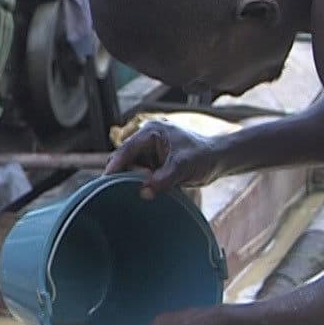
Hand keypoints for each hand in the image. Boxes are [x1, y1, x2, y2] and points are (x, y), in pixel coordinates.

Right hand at [105, 120, 223, 198]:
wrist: (218, 159)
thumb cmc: (203, 157)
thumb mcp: (182, 167)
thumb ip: (162, 180)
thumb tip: (143, 193)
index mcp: (152, 131)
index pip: (127, 149)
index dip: (115, 166)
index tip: (105, 181)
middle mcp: (147, 137)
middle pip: (125, 157)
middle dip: (125, 174)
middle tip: (124, 191)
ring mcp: (150, 149)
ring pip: (131, 166)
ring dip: (134, 179)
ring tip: (143, 190)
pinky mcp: (154, 159)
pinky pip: (140, 171)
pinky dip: (141, 181)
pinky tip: (146, 190)